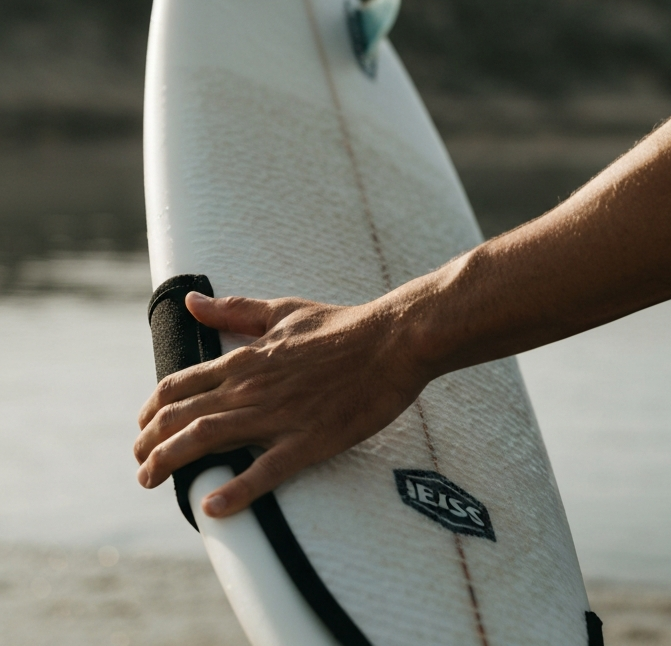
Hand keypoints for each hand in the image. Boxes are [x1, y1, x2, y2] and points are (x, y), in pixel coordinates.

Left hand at [134, 292, 427, 517]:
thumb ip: (235, 311)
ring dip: (170, 463)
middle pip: (181, 418)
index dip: (151, 410)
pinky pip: (265, 470)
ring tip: (151, 481)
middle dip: (149, 444)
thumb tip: (190, 301)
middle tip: (140, 464)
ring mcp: (279, 416)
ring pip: (207, 439)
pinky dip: (235, 491)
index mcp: (246, 359)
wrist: (392, 341)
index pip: (179, 386)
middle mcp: (252, 388)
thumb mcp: (283, 310)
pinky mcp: (309, 440)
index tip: (143, 427)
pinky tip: (212, 507)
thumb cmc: (341, 325)